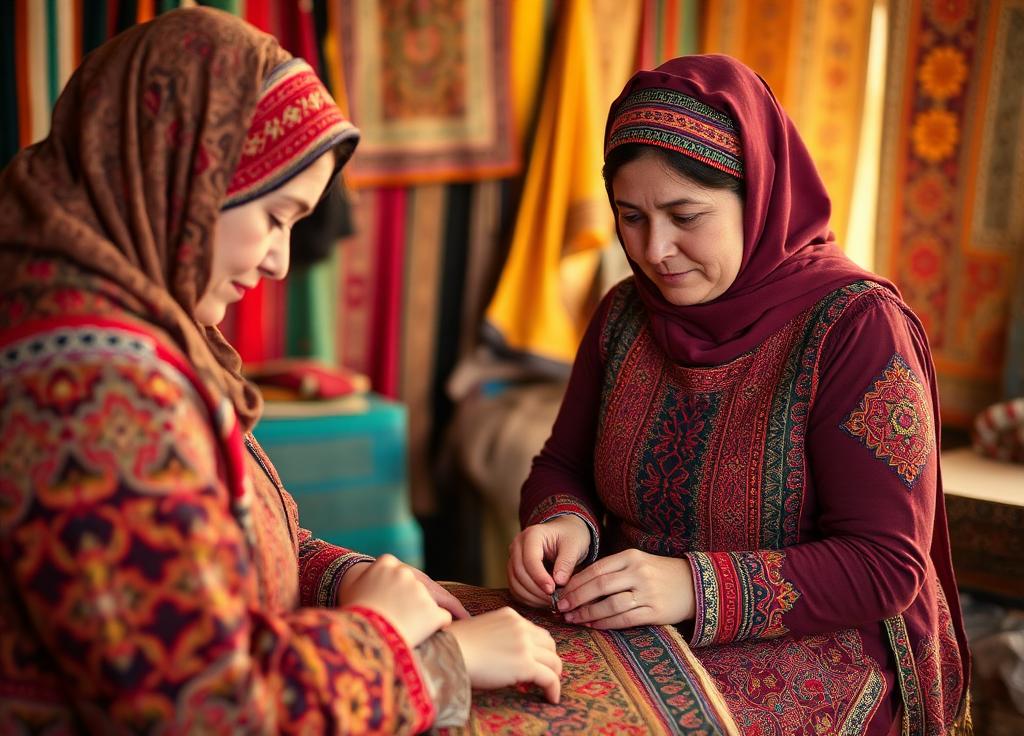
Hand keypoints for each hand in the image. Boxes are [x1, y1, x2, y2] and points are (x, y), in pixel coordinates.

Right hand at [341, 554, 451, 647]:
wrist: (362, 634)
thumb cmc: (352, 613)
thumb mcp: (353, 586)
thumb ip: (369, 576)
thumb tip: (374, 578)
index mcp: (386, 563)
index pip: (395, 570)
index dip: (394, 587)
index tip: (390, 599)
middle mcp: (406, 573)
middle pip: (411, 587)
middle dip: (408, 601)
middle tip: (397, 618)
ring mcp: (421, 592)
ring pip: (426, 603)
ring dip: (420, 614)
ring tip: (407, 630)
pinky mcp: (433, 612)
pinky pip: (442, 618)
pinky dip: (438, 625)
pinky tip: (431, 634)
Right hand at [448, 607, 561, 703]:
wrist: (450, 652)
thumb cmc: (456, 646)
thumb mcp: (482, 630)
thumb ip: (499, 636)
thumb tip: (507, 656)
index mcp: (510, 616)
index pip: (535, 632)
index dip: (538, 649)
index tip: (535, 662)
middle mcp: (520, 626)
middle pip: (549, 644)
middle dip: (549, 660)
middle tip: (544, 675)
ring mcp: (525, 645)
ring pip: (553, 661)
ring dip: (553, 675)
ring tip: (548, 688)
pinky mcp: (525, 664)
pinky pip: (550, 678)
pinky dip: (554, 688)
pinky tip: (551, 698)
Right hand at [507, 516, 590, 607]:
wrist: (566, 533)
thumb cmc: (571, 537)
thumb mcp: (574, 546)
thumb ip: (566, 562)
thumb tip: (558, 582)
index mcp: (532, 535)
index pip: (530, 560)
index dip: (539, 577)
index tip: (552, 590)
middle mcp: (518, 545)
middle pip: (519, 572)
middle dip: (536, 590)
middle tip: (553, 600)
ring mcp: (514, 558)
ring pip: (515, 582)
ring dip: (531, 596)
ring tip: (550, 602)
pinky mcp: (515, 570)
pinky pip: (516, 588)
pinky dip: (528, 598)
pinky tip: (542, 601)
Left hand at [556, 549, 694, 628]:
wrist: (694, 584)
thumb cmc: (658, 573)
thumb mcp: (637, 562)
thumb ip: (612, 570)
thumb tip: (578, 584)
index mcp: (631, 557)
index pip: (596, 569)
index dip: (575, 582)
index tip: (560, 592)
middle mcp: (638, 573)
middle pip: (600, 586)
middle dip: (576, 598)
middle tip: (561, 608)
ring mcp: (647, 593)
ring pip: (610, 604)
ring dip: (588, 613)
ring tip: (573, 619)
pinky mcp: (655, 612)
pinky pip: (625, 619)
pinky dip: (606, 623)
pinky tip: (593, 625)